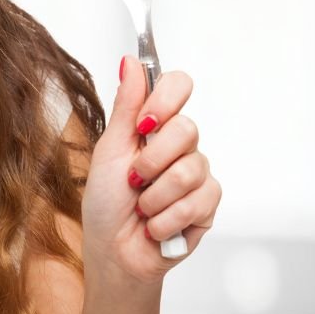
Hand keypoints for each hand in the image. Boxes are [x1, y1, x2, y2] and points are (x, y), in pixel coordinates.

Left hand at [81, 55, 221, 285]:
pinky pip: (198, 201)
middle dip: (151, 161)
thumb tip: (130, 62)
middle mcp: (180, 145)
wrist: (114, 251)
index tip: (145, 123)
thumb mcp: (109, 149)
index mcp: (154, 126)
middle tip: (133, 179)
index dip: (166, 100)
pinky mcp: (208, 205)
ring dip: (155, 196)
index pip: (178, 87)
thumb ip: (126, 106)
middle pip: (187, 128)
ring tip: (142, 207)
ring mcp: (197, 174)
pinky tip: (156, 226)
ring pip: (190, 169)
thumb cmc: (106, 201)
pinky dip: (167, 218)